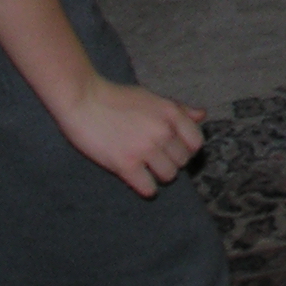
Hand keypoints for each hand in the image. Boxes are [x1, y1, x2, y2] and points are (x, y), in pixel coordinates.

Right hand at [56, 75, 207, 196]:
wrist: (83, 99)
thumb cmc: (116, 98)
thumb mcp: (151, 97)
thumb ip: (178, 109)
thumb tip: (202, 115)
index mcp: (170, 113)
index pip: (196, 143)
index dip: (185, 149)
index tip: (172, 149)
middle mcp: (162, 132)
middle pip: (182, 162)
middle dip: (170, 161)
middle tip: (152, 157)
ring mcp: (145, 149)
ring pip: (168, 177)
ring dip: (157, 175)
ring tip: (144, 167)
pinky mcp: (126, 164)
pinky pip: (148, 189)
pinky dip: (144, 187)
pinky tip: (135, 178)